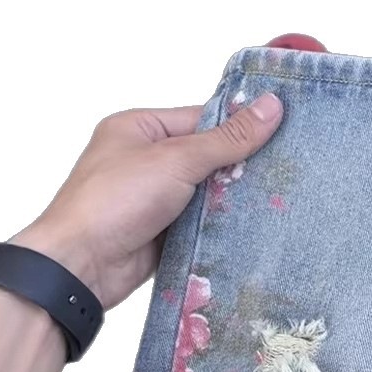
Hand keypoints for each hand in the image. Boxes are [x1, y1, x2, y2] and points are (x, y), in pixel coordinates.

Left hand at [8, 91, 283, 311]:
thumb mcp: (176, 159)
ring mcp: (154, 199)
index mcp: (140, 128)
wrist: (82, 266)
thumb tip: (272, 106)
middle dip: (240, 168)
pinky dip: (221, 227)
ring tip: (282, 199)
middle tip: (288, 170)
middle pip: (207, 158)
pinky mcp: (163, 234)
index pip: (201, 120)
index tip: (283, 133)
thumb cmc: (116, 200)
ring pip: (207, 195)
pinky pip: (201, 225)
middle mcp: (146, 160)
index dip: (239, 127)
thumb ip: (227, 139)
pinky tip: (255, 228)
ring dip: (233, 201)